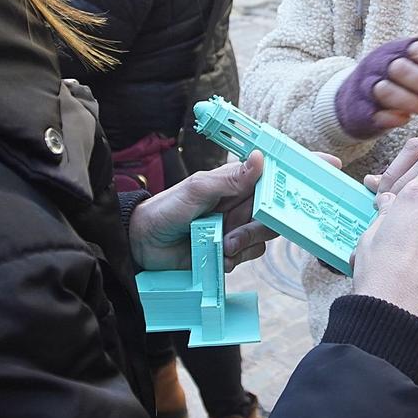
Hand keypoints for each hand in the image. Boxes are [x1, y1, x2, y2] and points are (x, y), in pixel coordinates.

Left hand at [130, 152, 273, 271]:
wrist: (143, 243)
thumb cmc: (166, 209)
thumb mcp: (198, 189)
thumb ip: (230, 179)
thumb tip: (259, 158)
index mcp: (233, 184)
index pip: (266, 187)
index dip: (274, 197)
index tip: (270, 209)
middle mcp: (237, 206)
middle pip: (268, 218)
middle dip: (255, 230)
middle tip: (233, 237)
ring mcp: (233, 229)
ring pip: (259, 240)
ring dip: (242, 247)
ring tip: (221, 247)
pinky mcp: (227, 251)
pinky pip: (245, 257)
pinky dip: (233, 260)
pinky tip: (216, 257)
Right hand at [337, 38, 417, 137]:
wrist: (353, 99)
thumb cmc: (395, 82)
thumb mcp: (412, 67)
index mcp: (395, 50)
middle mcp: (377, 64)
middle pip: (401, 68)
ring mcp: (365, 87)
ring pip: (385, 90)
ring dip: (410, 101)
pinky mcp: (359, 111)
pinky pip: (374, 113)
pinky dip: (391, 117)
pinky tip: (405, 120)